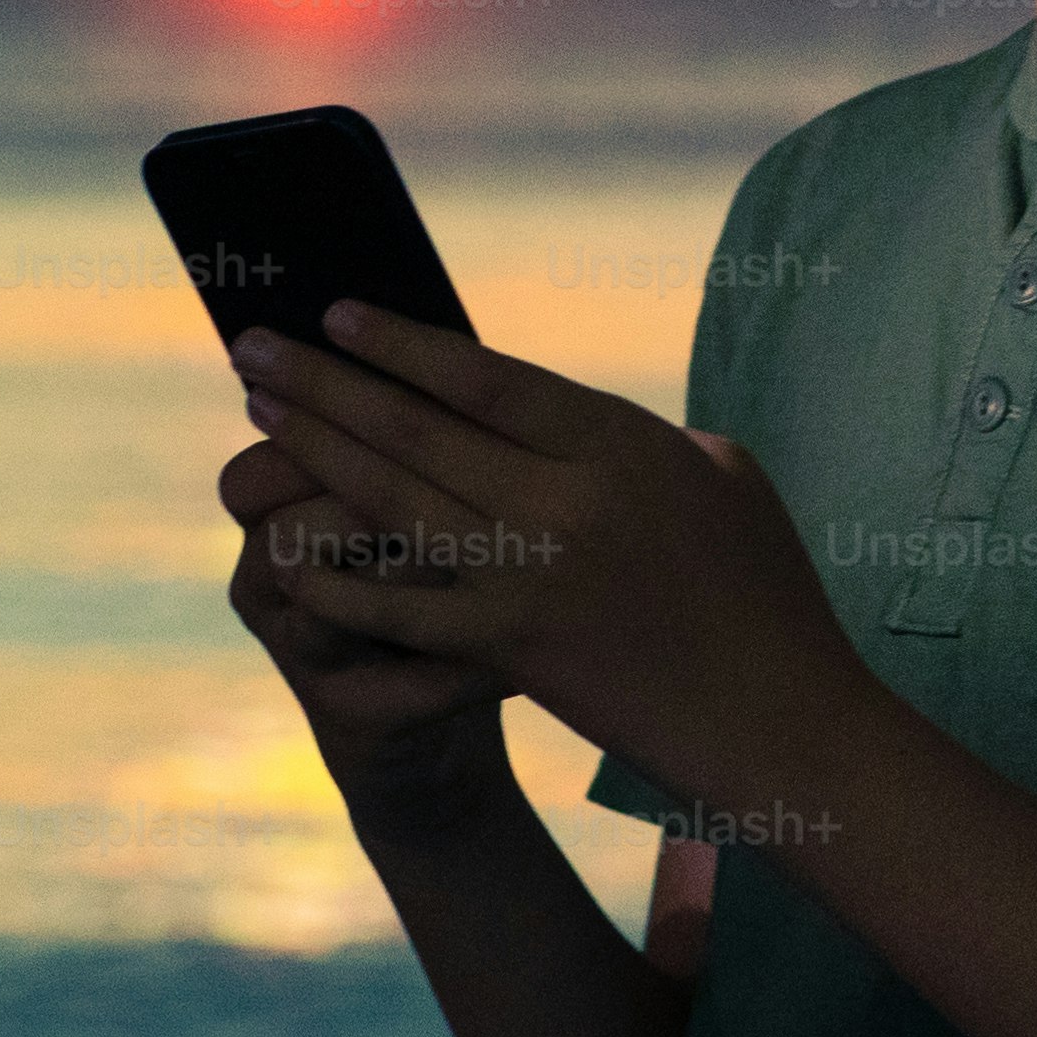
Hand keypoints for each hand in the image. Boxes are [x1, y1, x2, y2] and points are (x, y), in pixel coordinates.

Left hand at [213, 301, 849, 805]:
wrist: (784, 725)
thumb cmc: (768, 597)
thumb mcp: (725, 481)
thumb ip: (642, 439)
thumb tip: (562, 419)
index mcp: (623, 445)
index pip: (486, 376)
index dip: (402, 341)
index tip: (336, 310)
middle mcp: (568, 503)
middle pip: (418, 430)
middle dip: (326, 382)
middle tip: (252, 345)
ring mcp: (533, 579)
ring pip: (395, 503)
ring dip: (317, 451)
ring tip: (258, 408)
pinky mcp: (512, 652)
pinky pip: (400, 606)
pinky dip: (337, 578)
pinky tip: (284, 548)